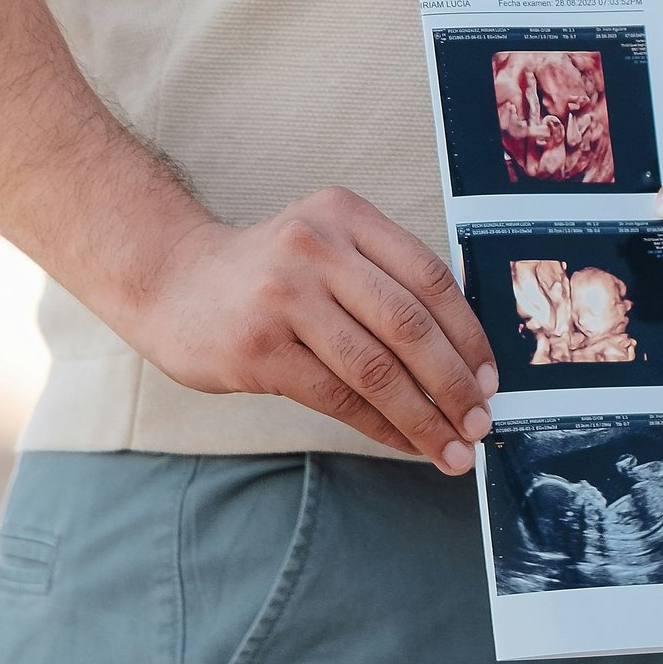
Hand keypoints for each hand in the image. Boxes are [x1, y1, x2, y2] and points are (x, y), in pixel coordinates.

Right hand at [123, 188, 498, 471]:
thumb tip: (462, 353)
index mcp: (345, 215)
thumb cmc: (266, 273)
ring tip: (451, 449)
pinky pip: (336, 397)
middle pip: (409, 324)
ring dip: (423, 416)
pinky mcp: (258, 349)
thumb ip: (384, 279)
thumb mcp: (325, 244)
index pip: (429, 276)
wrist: (171, 283)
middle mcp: (316, 246)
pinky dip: (379, 426)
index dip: (468, 334)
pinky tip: (402, 443)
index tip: (491, 377)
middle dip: (455, 382)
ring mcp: (284, 296)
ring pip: (376, 368)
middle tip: (480, 422)